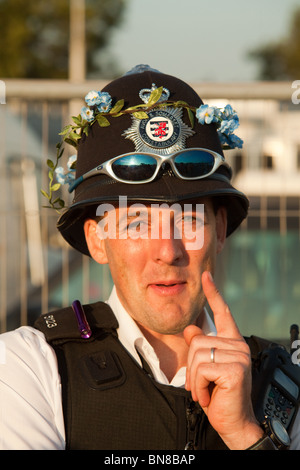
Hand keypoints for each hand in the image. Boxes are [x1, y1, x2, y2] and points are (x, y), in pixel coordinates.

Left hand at [184, 271, 262, 449]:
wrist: (233, 422)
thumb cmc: (220, 395)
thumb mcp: (204, 369)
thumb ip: (199, 347)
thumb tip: (190, 329)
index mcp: (232, 342)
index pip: (222, 313)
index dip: (213, 293)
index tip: (206, 275)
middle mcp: (238, 345)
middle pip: (197, 341)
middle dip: (192, 368)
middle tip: (202, 385)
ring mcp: (239, 356)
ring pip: (197, 355)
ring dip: (195, 379)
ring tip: (206, 391)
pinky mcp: (235, 368)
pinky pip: (202, 369)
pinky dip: (199, 386)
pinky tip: (210, 396)